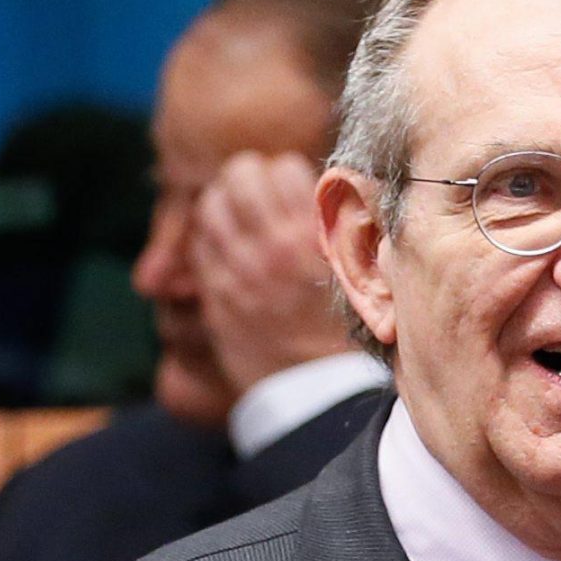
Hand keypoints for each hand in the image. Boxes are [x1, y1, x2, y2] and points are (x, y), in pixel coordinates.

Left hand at [191, 150, 339, 396]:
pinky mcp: (218, 300)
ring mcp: (239, 273)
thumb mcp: (362, 273)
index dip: (282, 174)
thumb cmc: (350, 331)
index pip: (281, 166)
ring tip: (237, 225)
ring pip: (209, 208)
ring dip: (221, 209)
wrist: (323, 394)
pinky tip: (225, 255)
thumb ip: (344, 229)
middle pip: (238, 176)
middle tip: (255, 198)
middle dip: (245, 181)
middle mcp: (272, 247)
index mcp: (314, 235)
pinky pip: (198, 250)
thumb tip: (337, 191)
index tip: (287, 189)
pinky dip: (207, 244)